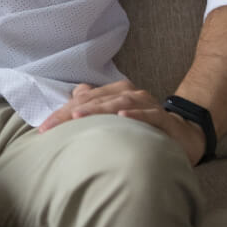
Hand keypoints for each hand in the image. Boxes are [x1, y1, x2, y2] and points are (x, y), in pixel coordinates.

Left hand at [37, 80, 207, 165]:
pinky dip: (135, 115)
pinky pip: (149, 115)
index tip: (43, 129)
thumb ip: (94, 108)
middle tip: (53, 126)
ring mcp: (146, 104)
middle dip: (72, 112)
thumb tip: (72, 99)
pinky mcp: (163, 118)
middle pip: (96, 100)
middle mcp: (128, 93)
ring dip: (98, 109)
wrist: (183, 134)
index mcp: (113, 92)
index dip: (62, 113)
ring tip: (79, 116)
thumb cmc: (141, 127)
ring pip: (118, 103)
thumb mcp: (114, 118)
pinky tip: (123, 117)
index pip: (82, 100)